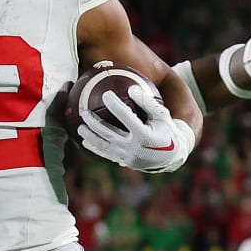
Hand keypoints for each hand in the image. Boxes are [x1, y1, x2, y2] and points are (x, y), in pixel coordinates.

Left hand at [75, 85, 192, 172]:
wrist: (170, 156)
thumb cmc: (165, 129)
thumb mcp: (162, 115)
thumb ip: (147, 102)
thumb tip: (131, 87)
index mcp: (145, 134)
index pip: (127, 117)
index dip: (116, 105)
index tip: (106, 94)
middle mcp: (135, 147)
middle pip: (109, 133)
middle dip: (95, 122)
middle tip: (84, 111)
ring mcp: (128, 157)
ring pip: (104, 146)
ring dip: (90, 136)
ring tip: (79, 127)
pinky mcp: (124, 162)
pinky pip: (106, 154)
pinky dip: (95, 148)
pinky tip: (84, 141)